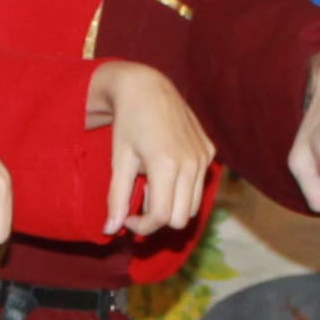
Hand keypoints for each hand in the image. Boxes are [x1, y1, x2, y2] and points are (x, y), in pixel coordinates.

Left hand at [80, 60, 214, 237]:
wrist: (146, 87)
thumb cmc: (128, 123)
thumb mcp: (119, 161)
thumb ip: (116, 199)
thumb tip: (110, 232)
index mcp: (166, 164)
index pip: (162, 217)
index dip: (143, 226)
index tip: (127, 219)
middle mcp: (191, 162)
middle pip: (181, 219)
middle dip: (159, 218)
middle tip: (140, 200)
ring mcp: (203, 156)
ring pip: (194, 205)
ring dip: (173, 205)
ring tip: (152, 184)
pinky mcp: (209, 150)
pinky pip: (200, 183)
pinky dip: (183, 187)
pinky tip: (166, 169)